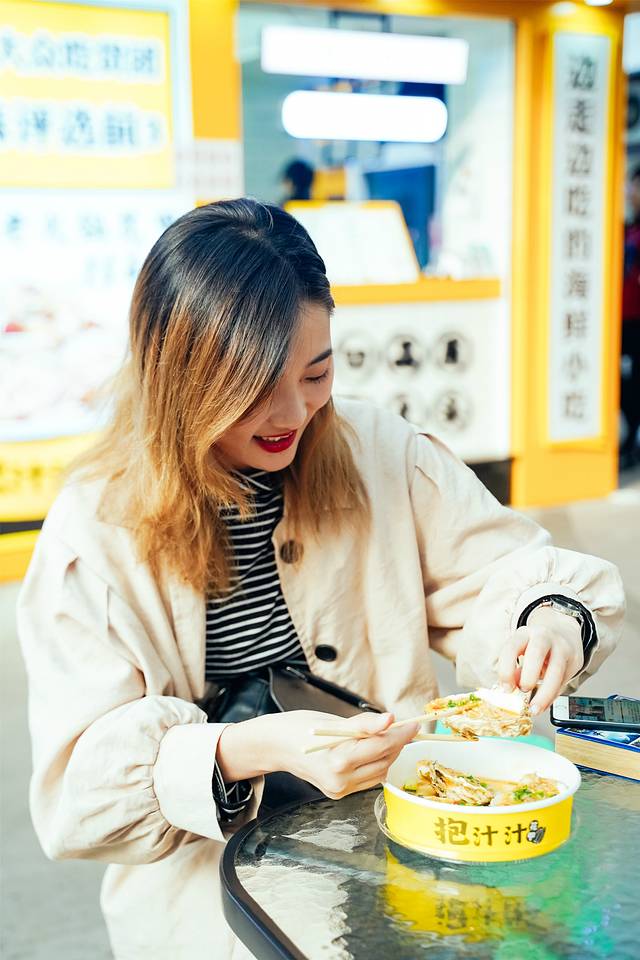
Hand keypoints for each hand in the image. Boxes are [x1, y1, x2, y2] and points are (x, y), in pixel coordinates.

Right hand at [216, 710, 418, 799]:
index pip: (381, 746)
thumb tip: (391, 719)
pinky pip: (368, 779)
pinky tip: (372, 750)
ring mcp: (339, 790)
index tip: (413, 724)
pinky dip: (376, 764)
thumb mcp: (332, 721)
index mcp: (337, 760)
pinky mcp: (339, 794)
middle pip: (384, 760)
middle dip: (396, 743)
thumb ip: (364, 724)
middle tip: (403, 727)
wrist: (276, 747)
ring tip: (386, 736)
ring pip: (380, 772)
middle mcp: (339, 781)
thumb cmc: (300, 728)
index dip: (400, 734)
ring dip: (388, 754)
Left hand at [497, 606, 583, 715]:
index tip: (506, 688)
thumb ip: (515, 667)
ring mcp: (561, 647)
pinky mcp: (575, 659)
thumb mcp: (522, 650)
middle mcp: (543, 637)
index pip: (512, 648)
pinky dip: (553, 696)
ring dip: (545, 693)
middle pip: (536, 653)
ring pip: (556, 670)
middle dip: (528, 676)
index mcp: (524, 634)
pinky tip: (545, 703)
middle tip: (523, 690)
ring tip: (535, 708)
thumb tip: (509, 687)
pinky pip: (564, 681)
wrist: (564, 632)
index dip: (506, 670)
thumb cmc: (538, 645)